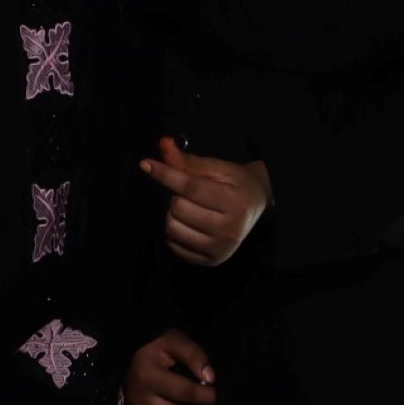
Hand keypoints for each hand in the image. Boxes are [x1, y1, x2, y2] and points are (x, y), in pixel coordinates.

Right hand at [124, 330, 217, 404]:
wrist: (133, 353)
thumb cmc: (158, 346)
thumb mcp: (176, 340)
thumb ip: (195, 356)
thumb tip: (210, 378)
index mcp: (148, 376)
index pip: (185, 393)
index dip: (207, 395)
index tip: (217, 392)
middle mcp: (139, 398)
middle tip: (202, 401)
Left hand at [140, 136, 271, 266]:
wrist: (256, 205)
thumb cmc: (235, 183)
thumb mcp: (216, 168)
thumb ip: (188, 160)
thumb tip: (163, 143)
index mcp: (235, 202)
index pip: (191, 187)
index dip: (166, 174)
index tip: (146, 164)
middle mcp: (230, 230)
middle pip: (178, 208)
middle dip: (177, 196)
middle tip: (190, 193)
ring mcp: (221, 249)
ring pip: (173, 228)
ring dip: (173, 214)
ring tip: (189, 207)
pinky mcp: (212, 261)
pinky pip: (175, 246)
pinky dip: (175, 232)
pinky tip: (189, 223)